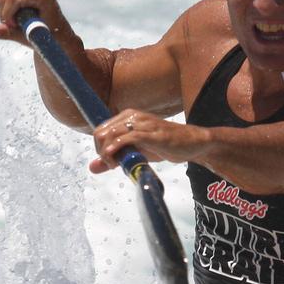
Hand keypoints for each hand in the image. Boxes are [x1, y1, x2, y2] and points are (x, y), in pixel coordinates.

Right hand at [0, 0, 69, 46]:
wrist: (57, 30)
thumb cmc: (48, 35)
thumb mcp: (29, 37)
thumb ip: (9, 34)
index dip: (7, 13)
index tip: (12, 25)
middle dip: (2, 10)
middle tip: (11, 23)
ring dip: (1, 5)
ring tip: (11, 17)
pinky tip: (11, 10)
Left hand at [90, 109, 208, 173]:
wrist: (191, 142)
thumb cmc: (164, 145)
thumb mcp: (136, 152)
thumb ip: (114, 158)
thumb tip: (92, 167)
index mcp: (127, 116)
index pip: (99, 130)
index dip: (98, 148)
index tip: (108, 161)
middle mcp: (132, 116)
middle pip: (101, 132)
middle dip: (100, 151)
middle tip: (111, 164)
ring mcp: (142, 124)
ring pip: (111, 134)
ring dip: (107, 153)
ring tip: (115, 165)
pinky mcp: (151, 133)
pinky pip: (128, 138)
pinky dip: (117, 148)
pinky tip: (115, 159)